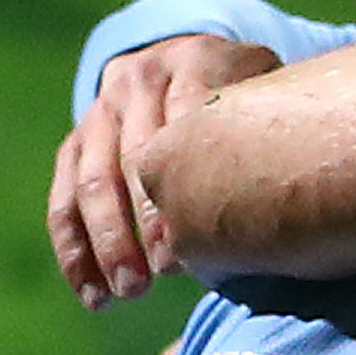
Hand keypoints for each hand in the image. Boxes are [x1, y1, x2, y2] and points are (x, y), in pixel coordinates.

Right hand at [48, 35, 280, 307]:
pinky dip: (75, 252)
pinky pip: (63, 201)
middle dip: (147, 222)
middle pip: (134, 157)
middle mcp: (139, 77)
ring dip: (108, 243)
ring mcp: (100, 109)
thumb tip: (292, 211)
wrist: (199, 60)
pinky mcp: (76, 142)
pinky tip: (94, 295)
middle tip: (166, 273)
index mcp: (196, 59)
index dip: (191, 184)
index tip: (205, 238)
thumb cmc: (261, 97)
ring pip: (92, 182)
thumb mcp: (276, 92)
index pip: (186, 125)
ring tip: (130, 292)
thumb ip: (276, 128)